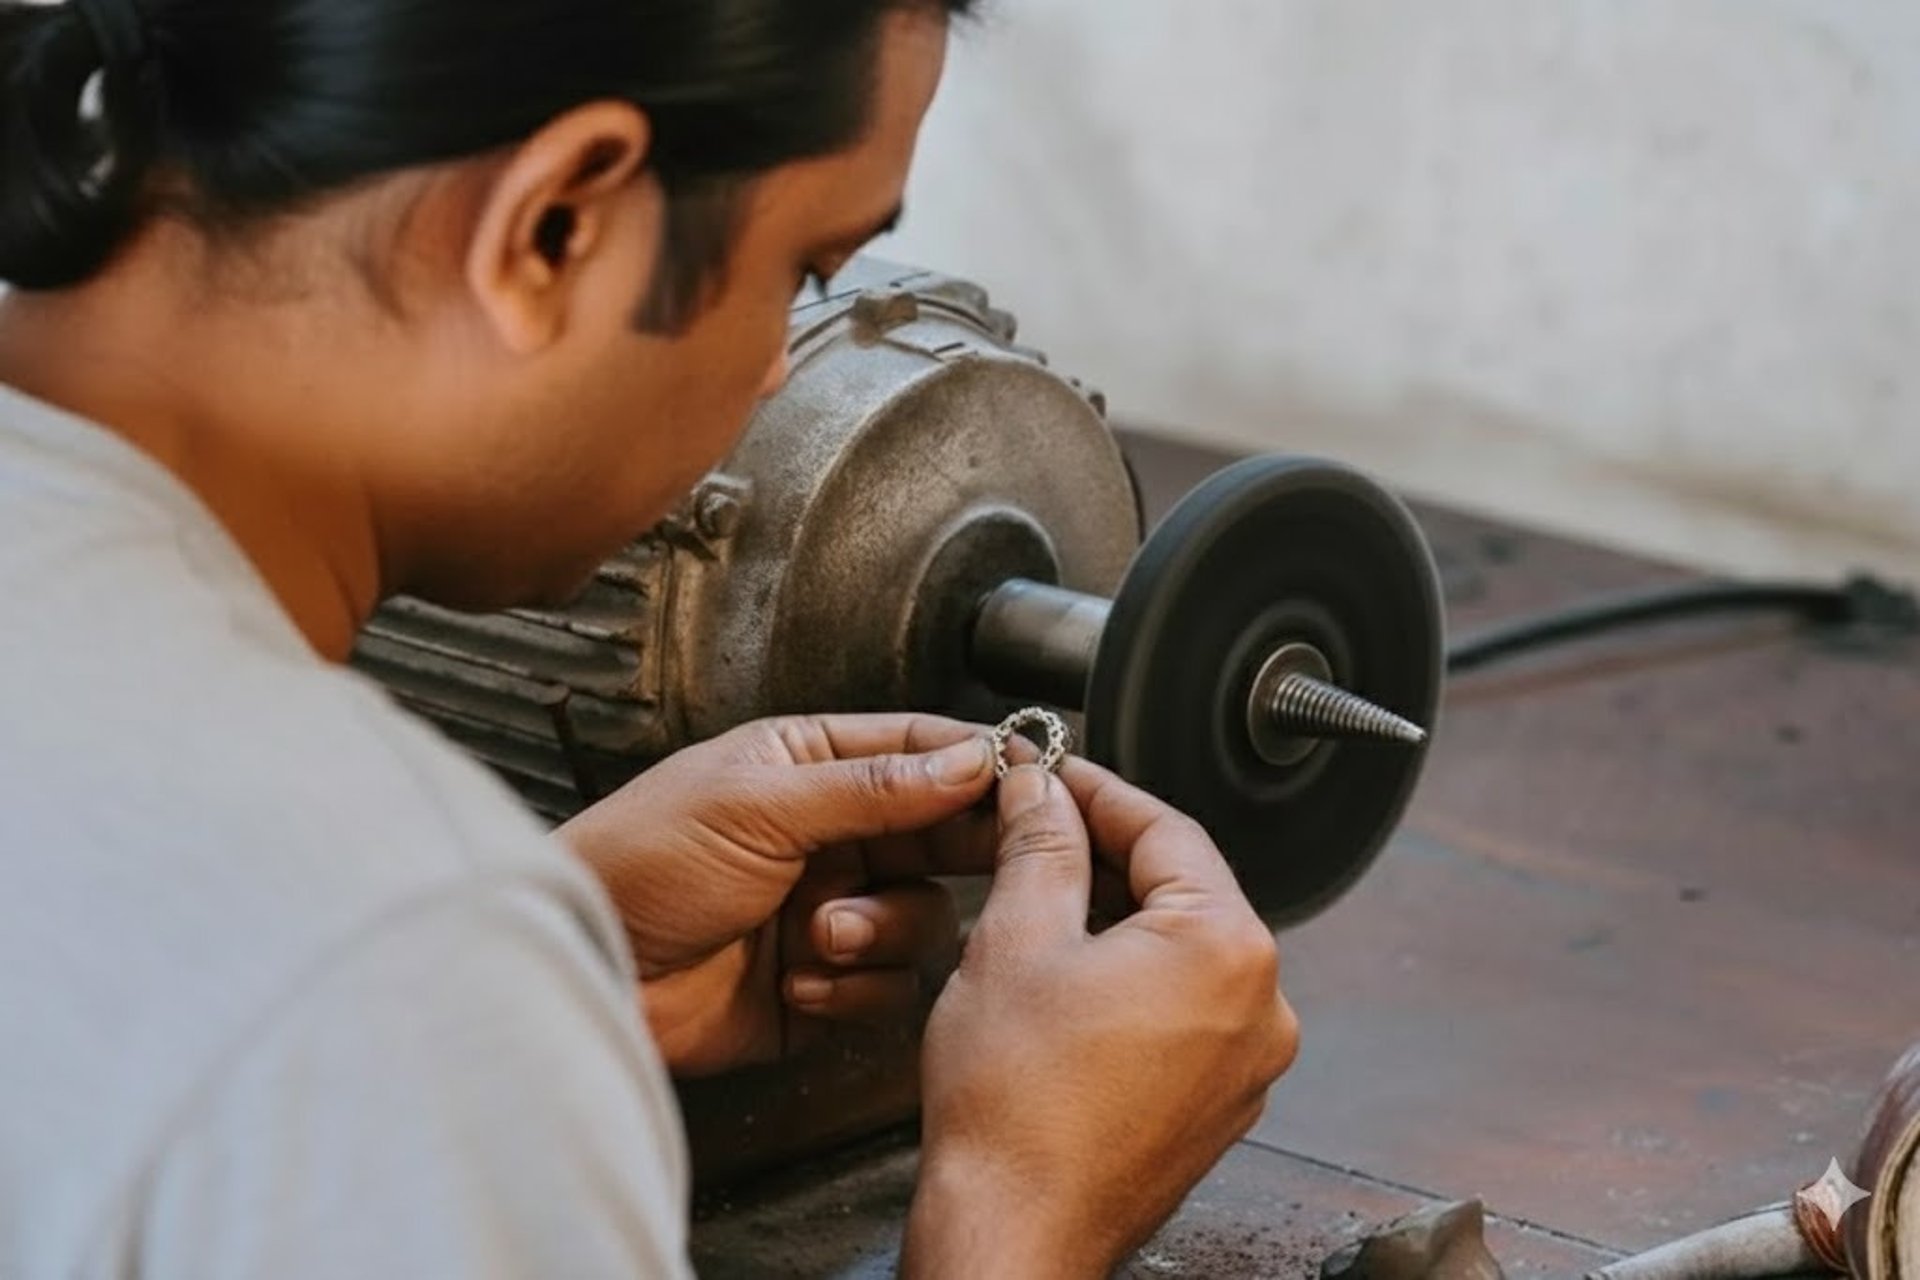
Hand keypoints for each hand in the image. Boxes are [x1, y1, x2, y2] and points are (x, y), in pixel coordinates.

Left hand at [558, 714, 998, 1076]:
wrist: (585, 971)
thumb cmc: (636, 864)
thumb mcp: (756, 805)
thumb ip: (871, 785)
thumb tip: (967, 756)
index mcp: (809, 766)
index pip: (921, 749)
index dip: (982, 762)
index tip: (1037, 778)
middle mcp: (830, 835)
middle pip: (941, 834)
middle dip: (960, 852)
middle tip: (996, 859)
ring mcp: (830, 909)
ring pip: (923, 919)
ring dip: (882, 932)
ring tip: (820, 937)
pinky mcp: (822, 984)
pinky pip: (886, 986)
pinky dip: (852, 988)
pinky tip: (798, 982)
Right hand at [903, 760, 1299, 1278]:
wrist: (1012, 1232)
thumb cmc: (1016, 1111)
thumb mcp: (1015, 938)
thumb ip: (1041, 845)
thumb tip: (1042, 791)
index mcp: (1228, 949)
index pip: (1165, 828)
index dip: (1095, 789)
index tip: (1050, 773)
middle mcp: (1260, 1005)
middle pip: (1181, 887)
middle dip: (1102, 852)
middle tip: (1033, 826)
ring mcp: (1245, 1062)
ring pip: (1180, 950)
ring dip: (1113, 915)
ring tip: (1036, 900)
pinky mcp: (1217, 1103)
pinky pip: (1180, 1009)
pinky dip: (1129, 978)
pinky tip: (1065, 977)